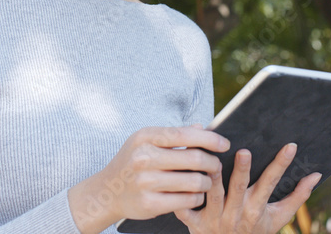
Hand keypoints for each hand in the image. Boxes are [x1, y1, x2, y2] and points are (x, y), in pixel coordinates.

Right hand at [91, 124, 230, 221]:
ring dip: (206, 182)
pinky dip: (197, 198)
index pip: (185, 134)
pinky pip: (187, 200)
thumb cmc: (133, 162)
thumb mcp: (147, 142)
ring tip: (206, 181)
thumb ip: (174, 135)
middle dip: (212, 162)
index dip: (210, 139)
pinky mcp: (149, 204)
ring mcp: (145, 182)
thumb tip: (203, 127)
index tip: (225, 144)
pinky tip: (195, 195)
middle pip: (194, 158)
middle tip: (216, 165)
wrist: (106, 191)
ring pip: (194, 181)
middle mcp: (143, 157)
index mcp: (145, 137)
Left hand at [174, 133, 321, 233]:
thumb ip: (297, 197)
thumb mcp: (278, 217)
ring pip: (213, 195)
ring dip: (212, 177)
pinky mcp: (195, 222)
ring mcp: (215, 218)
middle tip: (244, 151)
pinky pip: (186, 209)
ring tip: (212, 158)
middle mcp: (236, 212)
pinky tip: (181, 173)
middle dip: (242, 170)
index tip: (290, 146)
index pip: (271, 183)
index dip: (281, 164)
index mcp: (257, 208)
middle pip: (239, 188)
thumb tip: (316, 175)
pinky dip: (182, 194)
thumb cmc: (257, 230)